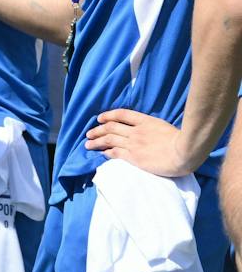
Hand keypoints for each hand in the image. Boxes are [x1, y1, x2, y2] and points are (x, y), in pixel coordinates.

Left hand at [85, 109, 200, 176]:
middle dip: (97, 130)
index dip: (108, 115)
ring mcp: (133, 143)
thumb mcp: (164, 126)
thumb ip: (153, 127)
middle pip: (111, 127)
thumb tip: (148, 129)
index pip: (121, 114)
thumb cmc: (182, 140)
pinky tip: (101, 153)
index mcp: (145, 121)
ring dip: (96, 141)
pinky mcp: (133, 157)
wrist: (184, 151)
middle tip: (89, 133)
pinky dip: (106, 152)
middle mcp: (135, 131)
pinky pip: (115, 153)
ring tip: (88, 144)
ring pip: (109, 140)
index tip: (100, 118)